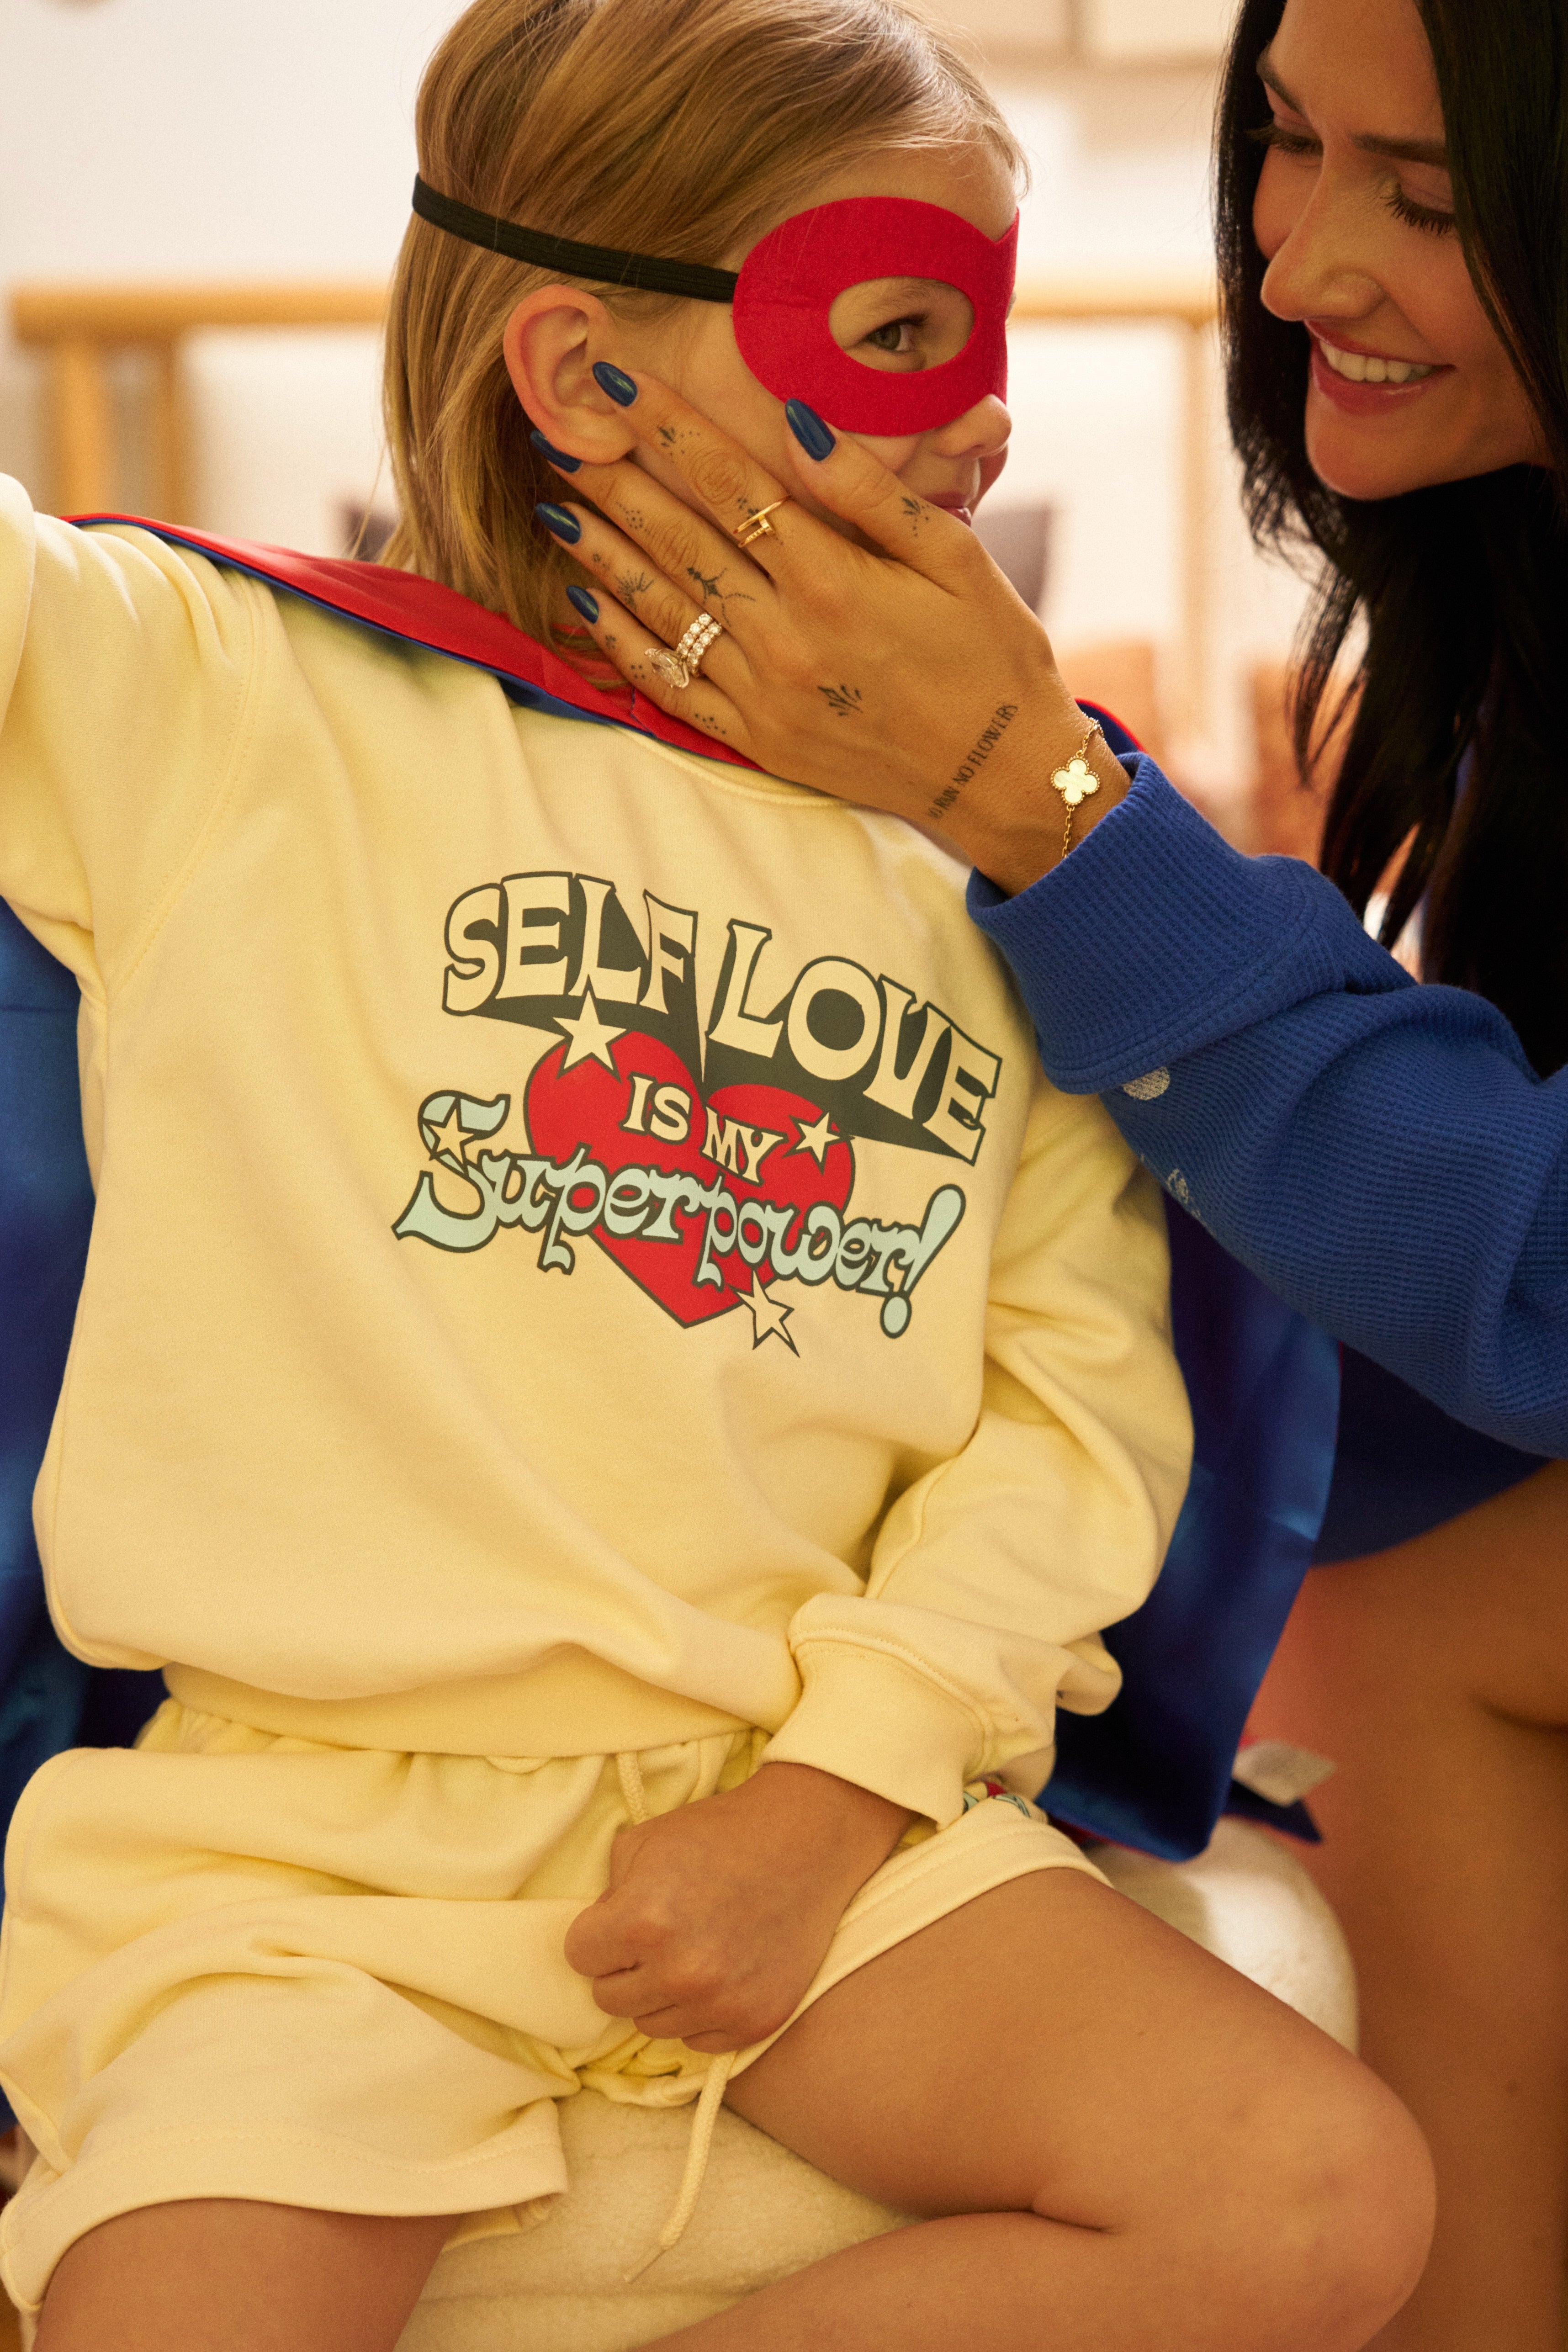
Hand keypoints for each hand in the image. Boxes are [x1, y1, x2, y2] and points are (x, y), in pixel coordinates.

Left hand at [532, 370, 1129, 894]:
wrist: (1004, 776)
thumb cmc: (992, 657)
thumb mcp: (954, 556)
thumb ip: (869, 492)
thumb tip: (799, 421)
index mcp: (834, 578)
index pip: (731, 482)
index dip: (669, 428)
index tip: (617, 384)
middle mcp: (787, 634)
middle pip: (679, 539)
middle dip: (613, 481)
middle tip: (553, 433)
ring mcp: (765, 692)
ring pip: (662, 608)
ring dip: (601, 553)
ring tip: (552, 506)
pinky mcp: (759, 739)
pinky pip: (671, 687)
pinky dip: (623, 644)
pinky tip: (586, 602)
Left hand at [562, 1761, 912, 2052]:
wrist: (807, 1842)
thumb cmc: (719, 1833)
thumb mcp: (644, 1842)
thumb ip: (608, 1894)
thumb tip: (598, 1938)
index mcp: (642, 1921)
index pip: (580, 1956)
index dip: (597, 1933)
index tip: (621, 1917)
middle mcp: (680, 1973)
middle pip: (610, 1998)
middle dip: (625, 1966)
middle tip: (658, 1933)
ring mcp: (721, 2003)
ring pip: (651, 2024)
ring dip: (661, 1993)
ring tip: (693, 1948)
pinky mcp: (756, 2022)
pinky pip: (698, 2040)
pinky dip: (701, 2012)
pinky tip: (721, 1969)